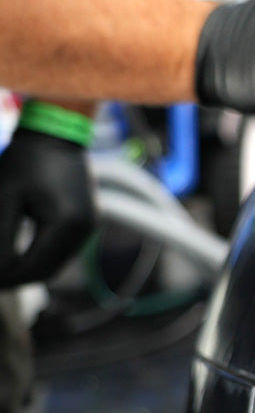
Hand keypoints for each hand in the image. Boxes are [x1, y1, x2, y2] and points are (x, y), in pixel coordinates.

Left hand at [0, 128, 95, 286]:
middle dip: (18, 278)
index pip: (33, 267)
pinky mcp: (87, 221)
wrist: (59, 133)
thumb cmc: (27, 159)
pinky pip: (63, 250)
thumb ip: (2, 235)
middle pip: (48, 271)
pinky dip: (41, 256)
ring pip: (56, 264)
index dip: (7, 278)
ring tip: (4, 268)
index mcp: (66, 224)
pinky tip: (21, 253)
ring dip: (30, 269)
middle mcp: (83, 230)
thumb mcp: (6, 196)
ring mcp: (89, 227)